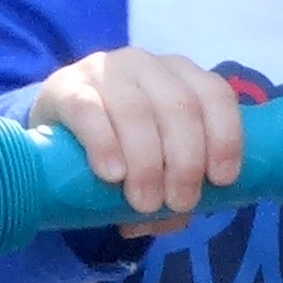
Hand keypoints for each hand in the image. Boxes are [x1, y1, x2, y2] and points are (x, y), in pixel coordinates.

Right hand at [31, 46, 244, 222]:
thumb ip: (173, 186)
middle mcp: (146, 65)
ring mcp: (104, 72)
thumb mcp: (157, 162)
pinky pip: (88, 110)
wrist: (58, 130)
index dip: (225, 137)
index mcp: (180, 76)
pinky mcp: (65, 87)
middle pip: (179, 107)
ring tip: (144, 203)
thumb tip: (174, 217)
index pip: (215, 94)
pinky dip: (104, 144)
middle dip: (186, 162)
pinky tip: (112, 174)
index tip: (221, 180)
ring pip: (136, 111)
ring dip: (147, 163)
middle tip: (177, 202)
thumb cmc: (122, 147)